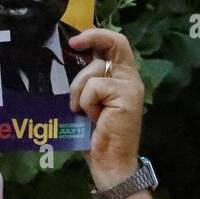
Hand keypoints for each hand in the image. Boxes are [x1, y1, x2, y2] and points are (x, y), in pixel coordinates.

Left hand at [68, 28, 143, 186]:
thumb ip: (87, 82)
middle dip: (92, 38)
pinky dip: (86, 102)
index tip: (75, 40)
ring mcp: (130, 86)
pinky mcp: (127, 95)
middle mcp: (130, 78)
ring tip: (83, 111)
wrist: (109, 162)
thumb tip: (69, 60)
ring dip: (79, 90)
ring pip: (94, 71)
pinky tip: (93, 118)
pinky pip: (94, 87)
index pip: (116, 44)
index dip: (97, 35)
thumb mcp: (88, 102)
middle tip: (73, 44)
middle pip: (115, 43)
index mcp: (121, 77)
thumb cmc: (95, 136)